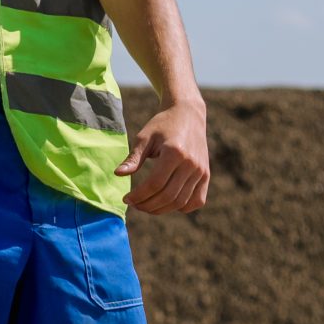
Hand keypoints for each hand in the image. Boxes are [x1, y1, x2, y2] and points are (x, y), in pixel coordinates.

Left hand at [116, 99, 208, 214]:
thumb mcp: (144, 138)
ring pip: (180, 202)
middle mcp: (191, 163)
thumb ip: (133, 158)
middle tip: (134, 204)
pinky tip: (166, 204)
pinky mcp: (206, 175)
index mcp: (174, 152)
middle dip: (147, 205)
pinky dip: (181, 207)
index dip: (139, 195)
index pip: (155, 184)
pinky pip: (196, 201)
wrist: (188, 114)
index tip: (126, 199)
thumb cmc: (162, 125)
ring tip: (145, 206)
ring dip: (161, 209)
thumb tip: (118, 174)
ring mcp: (201, 170)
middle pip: (168, 196)